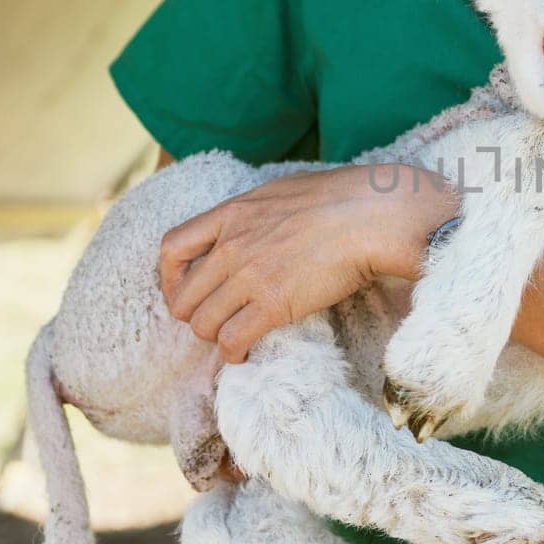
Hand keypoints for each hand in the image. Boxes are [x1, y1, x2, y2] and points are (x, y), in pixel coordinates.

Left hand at [159, 162, 456, 361]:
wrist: (374, 215)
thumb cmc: (344, 198)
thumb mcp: (284, 191)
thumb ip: (260, 210)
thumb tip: (262, 221)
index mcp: (232, 213)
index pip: (172, 247)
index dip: (170, 278)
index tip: (186, 289)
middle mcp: (232, 245)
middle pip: (184, 297)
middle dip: (194, 314)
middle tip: (216, 320)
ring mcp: (250, 276)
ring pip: (203, 324)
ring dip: (215, 336)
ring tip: (233, 338)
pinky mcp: (273, 304)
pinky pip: (232, 340)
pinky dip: (233, 353)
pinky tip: (245, 353)